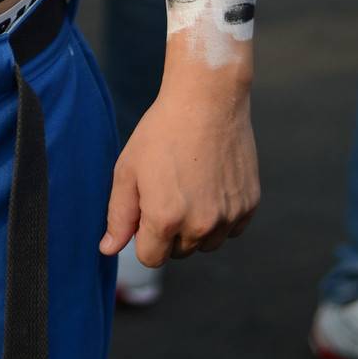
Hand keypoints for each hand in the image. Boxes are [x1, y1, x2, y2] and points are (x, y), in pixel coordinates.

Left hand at [100, 64, 258, 267]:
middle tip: (169, 188)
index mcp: (165, 219)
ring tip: (190, 184)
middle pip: (179, 252)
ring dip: (196, 226)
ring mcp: (228, 217)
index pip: (150, 257)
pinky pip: (230, 229)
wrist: (206, 101)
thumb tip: (108, 250)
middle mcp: (200, 225)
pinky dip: (220, 215)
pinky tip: (211, 182)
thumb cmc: (161, 132)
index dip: (143, 235)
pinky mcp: (249, 206)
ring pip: (206, 243)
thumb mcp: (128, 169)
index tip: (146, 208)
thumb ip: (118, 215)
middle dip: (169, 230)